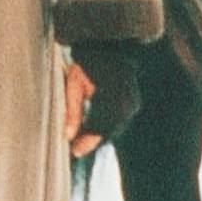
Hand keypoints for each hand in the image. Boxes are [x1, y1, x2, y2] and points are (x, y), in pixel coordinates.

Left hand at [65, 41, 143, 155]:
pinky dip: (105, 128)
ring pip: (115, 128)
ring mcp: (132, 102)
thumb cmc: (85, 64)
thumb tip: (68, 135)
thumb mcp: (73, 83)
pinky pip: (119, 122)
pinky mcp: (133, 103)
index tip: (74, 151)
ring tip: (82, 142)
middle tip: (76, 149)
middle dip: (92, 141)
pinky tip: (92, 131)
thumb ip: (72, 110)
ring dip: (99, 136)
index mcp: (112, 95)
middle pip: (109, 130)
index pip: (100, 126)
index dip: (87, 141)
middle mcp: (127, 101)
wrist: (106, 49)